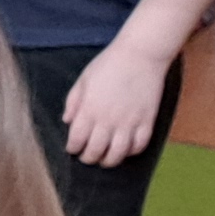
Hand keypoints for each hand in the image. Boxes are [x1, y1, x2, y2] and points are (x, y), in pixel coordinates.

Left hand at [61, 41, 169, 167]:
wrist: (141, 54)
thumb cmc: (109, 64)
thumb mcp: (83, 80)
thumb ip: (73, 102)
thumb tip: (67, 121)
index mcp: (89, 109)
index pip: (77, 140)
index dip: (73, 148)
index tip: (73, 148)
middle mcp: (108, 119)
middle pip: (95, 151)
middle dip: (88, 158)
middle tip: (87, 157)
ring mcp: (129, 122)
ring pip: (118, 153)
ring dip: (109, 161)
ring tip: (105, 159)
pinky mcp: (147, 120)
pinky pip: (140, 145)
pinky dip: (132, 151)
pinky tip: (126, 149)